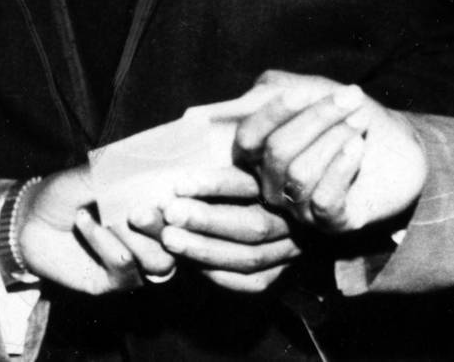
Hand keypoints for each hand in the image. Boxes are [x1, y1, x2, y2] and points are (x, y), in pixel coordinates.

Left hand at [18, 165, 174, 294]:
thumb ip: (123, 173)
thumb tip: (158, 165)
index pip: (187, 211)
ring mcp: (138, 263)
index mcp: (157, 211)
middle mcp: (154, 239)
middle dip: (160, 224)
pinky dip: (105, 242)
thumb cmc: (64, 193)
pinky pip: (124, 267)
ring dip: (133, 237)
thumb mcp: (92, 175)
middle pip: (179, 241)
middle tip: (138, 209)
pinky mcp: (116, 281)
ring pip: (159, 261)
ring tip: (107, 215)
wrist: (27, 220)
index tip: (174, 188)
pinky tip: (84, 222)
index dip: (186, 202)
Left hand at [127, 165, 300, 292]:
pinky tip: (190, 264)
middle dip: (208, 221)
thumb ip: (189, 180)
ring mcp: (288, 249)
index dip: (215, 185)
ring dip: (205, 250)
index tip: (179, 185)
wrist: (232, 217)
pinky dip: (218, 274)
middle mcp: (290, 219)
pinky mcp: (278, 274)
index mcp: (277, 184)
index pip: (251, 184)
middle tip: (170, 214)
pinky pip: (252, 282)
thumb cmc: (212, 187)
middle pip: (255, 225)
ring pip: (252, 257)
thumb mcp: (207, 172)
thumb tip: (163, 194)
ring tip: (169, 239)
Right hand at [233, 71, 425, 233]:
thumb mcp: (313, 91)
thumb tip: (256, 97)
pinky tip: (359, 147)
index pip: (248, 139)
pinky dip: (342, 168)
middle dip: (316, 118)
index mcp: (261, 155)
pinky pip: (324, 200)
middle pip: (277, 151)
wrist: (403, 149)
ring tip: (360, 120)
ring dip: (334, 139)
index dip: (271, 115)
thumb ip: (278, 86)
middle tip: (352, 98)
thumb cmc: (350, 117)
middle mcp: (273, 185)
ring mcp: (301, 207)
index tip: (304, 92)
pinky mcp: (331, 223)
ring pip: (300, 174)